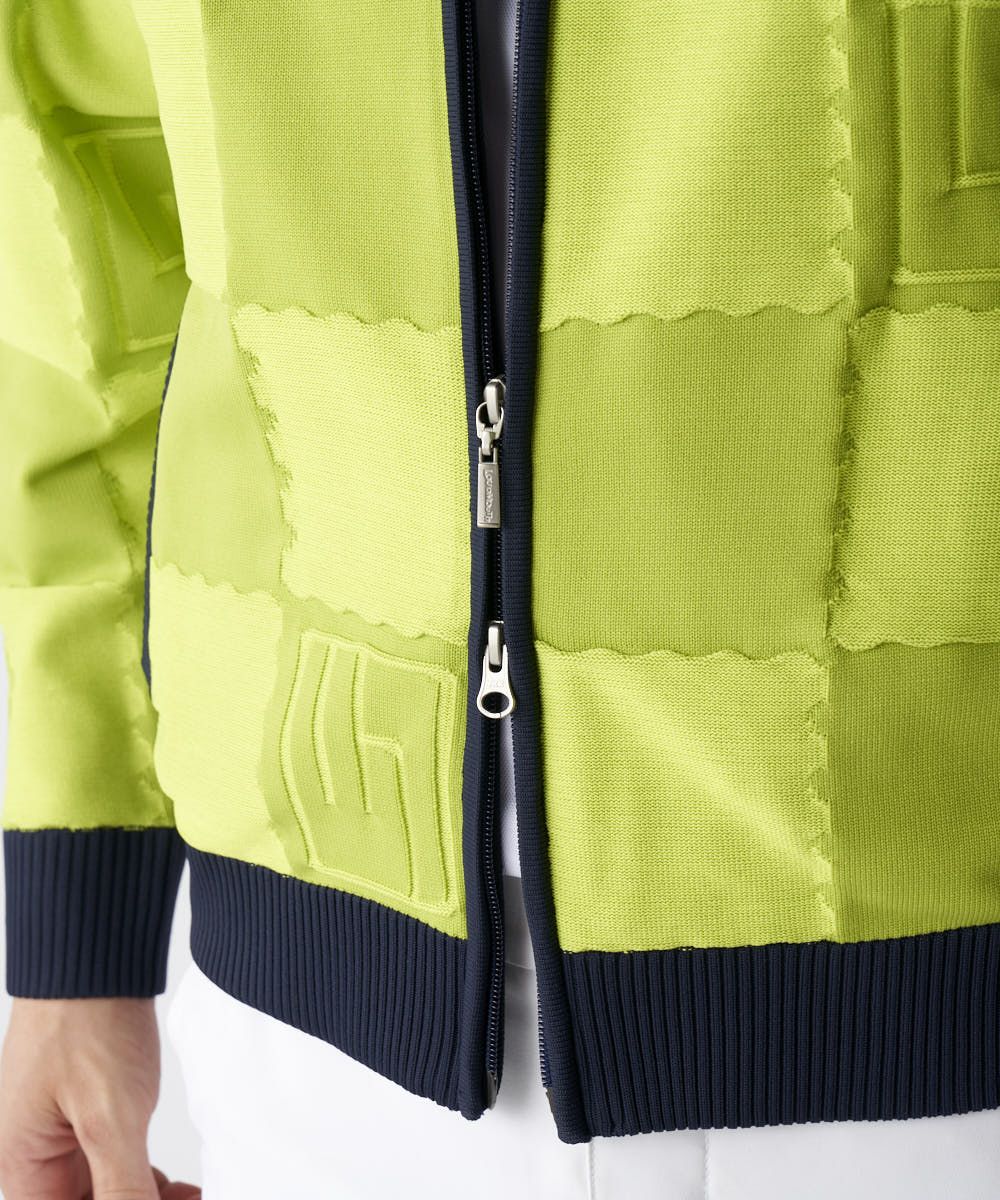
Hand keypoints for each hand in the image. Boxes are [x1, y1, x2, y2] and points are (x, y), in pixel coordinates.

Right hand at [0, 996, 199, 1198]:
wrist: (95, 955)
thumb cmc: (87, 1022)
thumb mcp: (109, 1115)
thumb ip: (120, 1185)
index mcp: (22, 1166)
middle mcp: (32, 1157)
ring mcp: (58, 1135)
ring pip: (101, 1192)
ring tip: (193, 1196)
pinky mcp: (85, 1115)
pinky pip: (109, 1165)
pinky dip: (143, 1178)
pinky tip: (181, 1186)